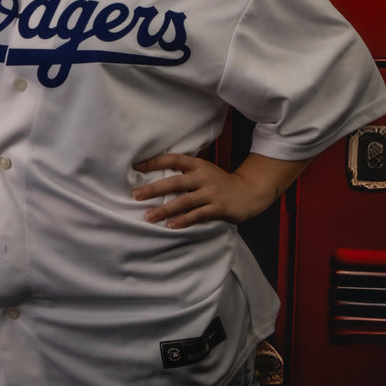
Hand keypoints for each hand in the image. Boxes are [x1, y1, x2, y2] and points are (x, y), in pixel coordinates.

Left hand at [132, 153, 288, 228]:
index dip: (154, 162)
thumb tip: (156, 174)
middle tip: (135, 195)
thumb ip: (185, 172)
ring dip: (164, 210)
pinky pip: (197, 215)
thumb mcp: (204, 170)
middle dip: (153, 189)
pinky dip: (183, 221)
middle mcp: (203, 177)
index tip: (136, 166)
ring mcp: (211, 193)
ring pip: (184, 201)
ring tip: (148, 216)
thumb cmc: (220, 182)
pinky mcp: (218, 208)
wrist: (250, 192)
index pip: (173, 159)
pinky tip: (170, 225)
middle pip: (175, 182)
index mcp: (198, 165)